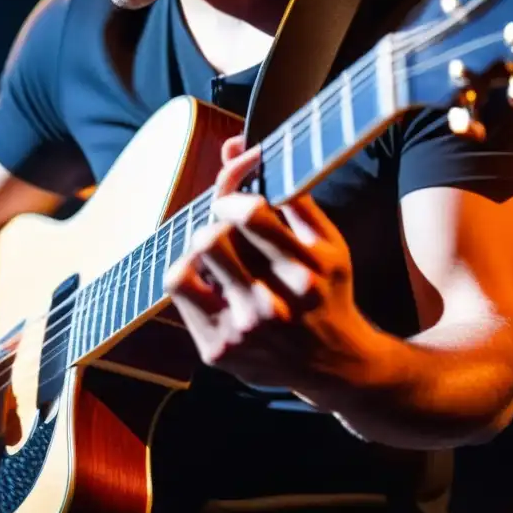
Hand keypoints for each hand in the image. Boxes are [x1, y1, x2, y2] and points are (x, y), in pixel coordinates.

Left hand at [163, 136, 372, 396]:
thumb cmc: (327, 292)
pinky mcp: (218, 352)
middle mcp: (273, 306)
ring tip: (212, 258)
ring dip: (192, 254)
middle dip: (212, 226)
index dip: (230, 194)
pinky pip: (178, 297)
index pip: (250, 215)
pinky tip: (209, 282)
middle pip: (210, 240)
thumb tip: (236, 148)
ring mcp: (241, 333)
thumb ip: (289, 194)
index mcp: (305, 272)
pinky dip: (189, 279)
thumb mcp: (328, 242)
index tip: (231, 201)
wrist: (334, 364)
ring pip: (183, 271)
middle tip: (223, 231)